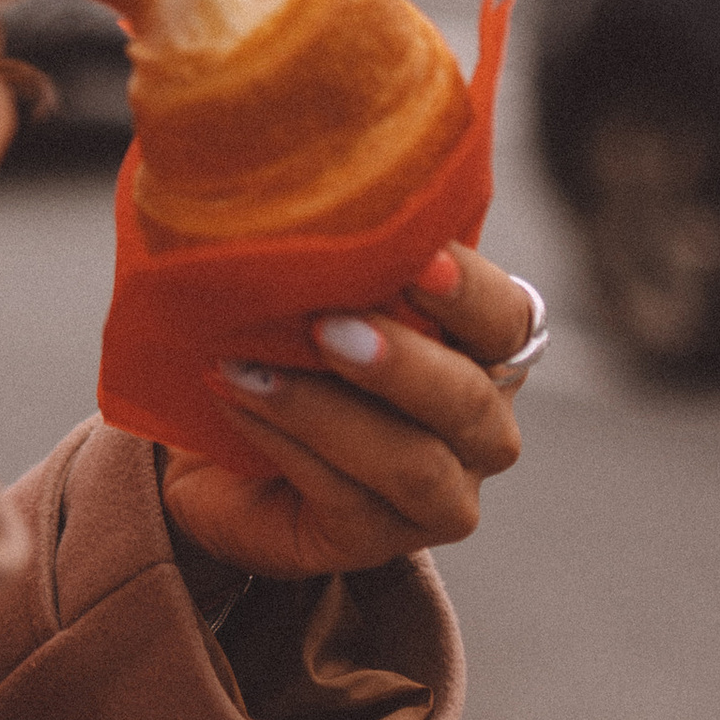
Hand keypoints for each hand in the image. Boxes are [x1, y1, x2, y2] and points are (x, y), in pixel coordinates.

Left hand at [160, 244, 535, 577]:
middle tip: (326, 325)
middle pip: (471, 402)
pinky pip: (345, 498)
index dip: (470, 294)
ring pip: (413, 465)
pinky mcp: (375, 541)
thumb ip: (346, 252)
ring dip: (329, 411)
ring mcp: (439, 496)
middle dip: (401, 363)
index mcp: (484, 351)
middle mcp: (480, 428)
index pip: (508, 320)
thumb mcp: (320, 288)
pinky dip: (288, 443)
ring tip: (252, 369)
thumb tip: (316, 177)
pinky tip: (237, 399)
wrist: (211, 445)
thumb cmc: (282, 343)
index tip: (417, 257)